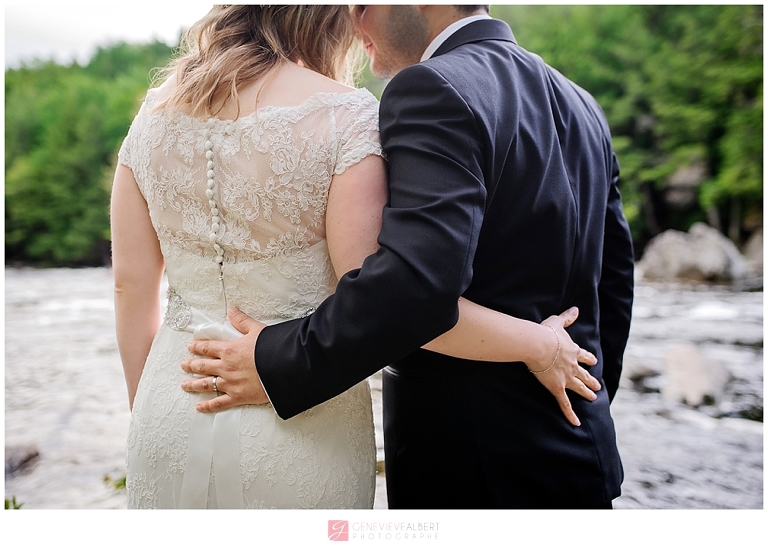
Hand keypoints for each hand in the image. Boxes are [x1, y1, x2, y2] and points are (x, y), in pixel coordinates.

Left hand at [181, 308, 267, 411]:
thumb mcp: (258, 330)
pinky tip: (199, 407)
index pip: (208, 348)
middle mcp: (226, 367)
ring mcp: (230, 383)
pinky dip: (208, 406)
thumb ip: (242, 321)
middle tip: (183, 365)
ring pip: (206, 384)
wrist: (285, 368)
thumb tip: (232, 311)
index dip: (197, 347)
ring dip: (193, 384)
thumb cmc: (272, 349)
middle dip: (191, 365)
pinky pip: (219, 403)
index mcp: (229, 350)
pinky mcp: (238, 397)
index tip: (190, 347)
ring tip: (184, 385)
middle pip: (202, 366)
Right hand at [527, 307, 599, 426]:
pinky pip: (565, 404)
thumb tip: (576, 308)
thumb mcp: (557, 322)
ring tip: (593, 397)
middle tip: (597, 385)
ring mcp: (566, 378)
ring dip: (587, 393)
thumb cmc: (545, 333)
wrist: (539, 345)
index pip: (584, 356)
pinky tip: (576, 423)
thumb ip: (567, 317)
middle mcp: (573, 366)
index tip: (594, 361)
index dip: (589, 359)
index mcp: (573, 351)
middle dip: (591, 380)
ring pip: (579, 388)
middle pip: (584, 374)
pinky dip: (570, 414)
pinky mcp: (558, 388)